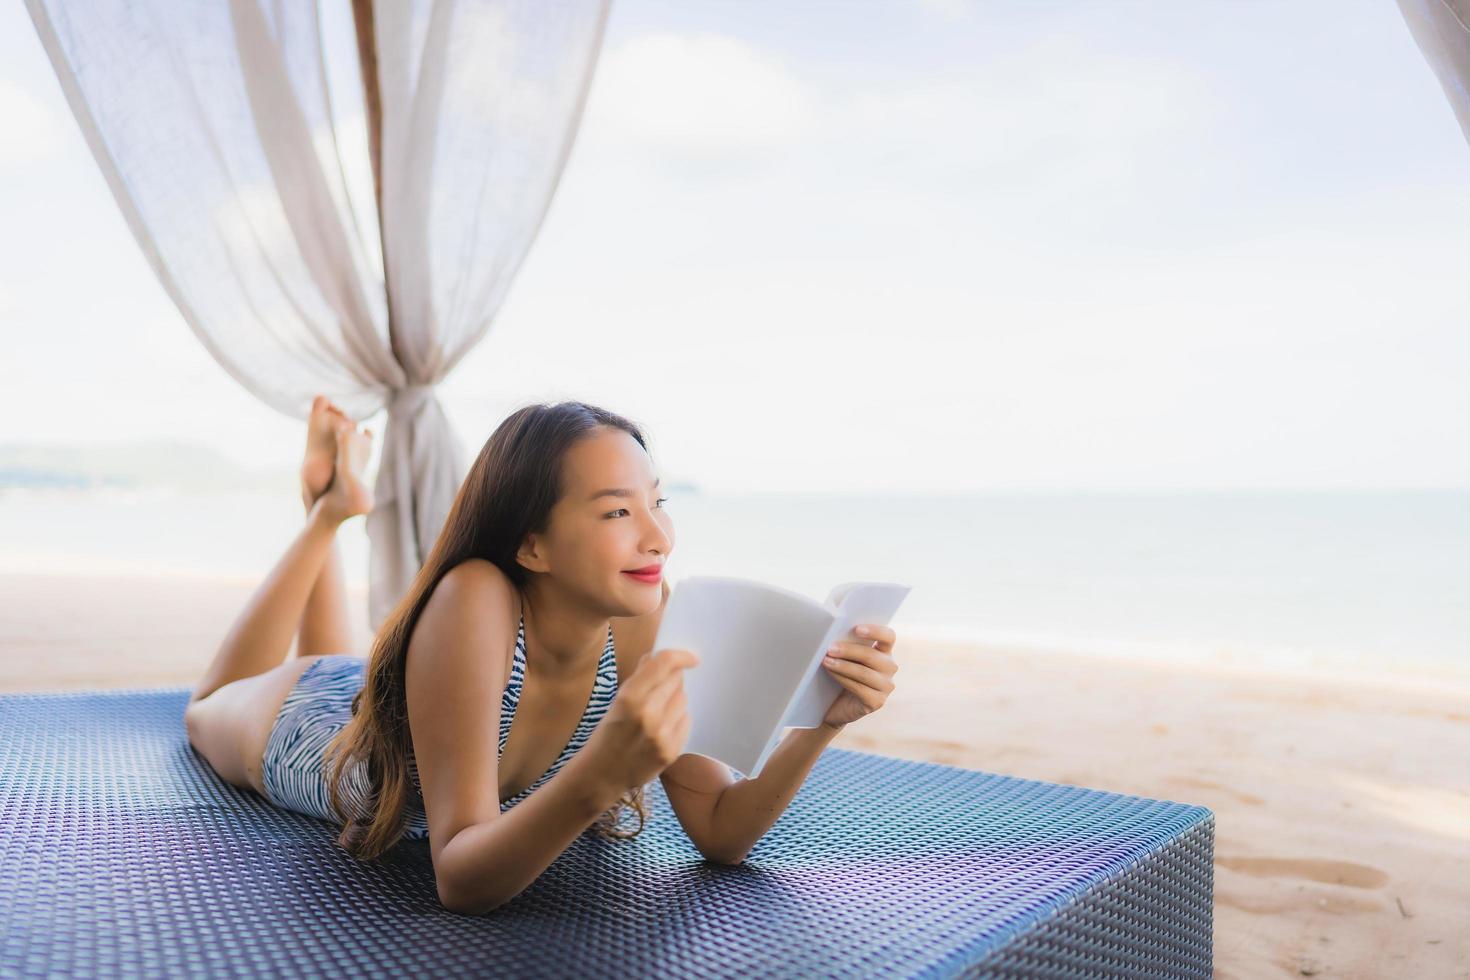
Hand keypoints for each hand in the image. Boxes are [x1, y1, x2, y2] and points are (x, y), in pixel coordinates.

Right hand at [588, 647, 698, 791]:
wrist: (601, 775)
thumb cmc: (606, 734)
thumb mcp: (615, 701)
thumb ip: (639, 678)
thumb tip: (657, 658)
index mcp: (629, 697)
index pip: (664, 663)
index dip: (681, 656)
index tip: (691, 657)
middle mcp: (648, 714)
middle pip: (677, 681)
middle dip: (671, 680)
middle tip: (659, 690)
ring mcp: (662, 735)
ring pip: (683, 700)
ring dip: (674, 701)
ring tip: (657, 713)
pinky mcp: (671, 751)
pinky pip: (686, 721)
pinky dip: (677, 720)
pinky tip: (661, 729)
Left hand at [819, 624, 897, 729]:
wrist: (835, 704)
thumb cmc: (840, 673)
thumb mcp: (845, 655)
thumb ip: (846, 641)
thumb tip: (834, 623)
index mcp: (884, 651)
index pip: (888, 636)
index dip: (875, 631)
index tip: (856, 629)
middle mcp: (889, 668)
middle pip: (872, 655)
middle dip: (849, 650)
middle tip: (830, 648)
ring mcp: (886, 686)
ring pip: (865, 673)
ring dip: (843, 666)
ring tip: (826, 661)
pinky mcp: (877, 702)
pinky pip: (860, 689)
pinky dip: (843, 679)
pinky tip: (831, 674)